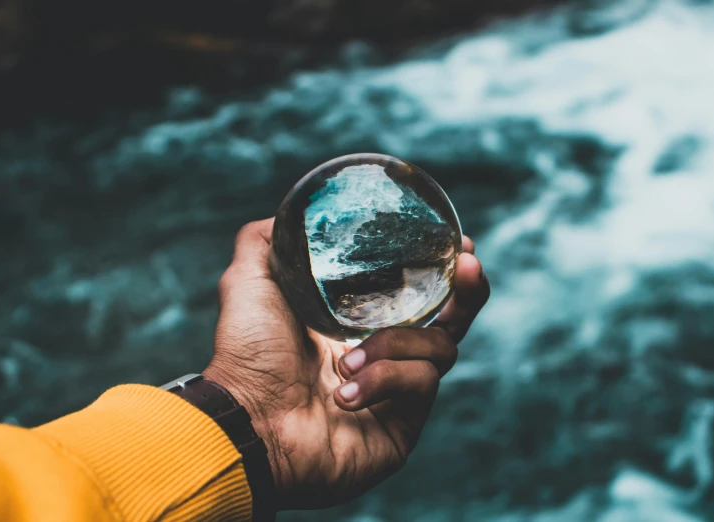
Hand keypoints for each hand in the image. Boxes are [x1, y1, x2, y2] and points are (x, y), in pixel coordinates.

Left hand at [203, 218, 489, 509]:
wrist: (247, 421)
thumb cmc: (246, 355)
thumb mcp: (250, 282)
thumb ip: (266, 241)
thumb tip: (290, 212)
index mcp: (357, 322)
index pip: (417, 292)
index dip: (442, 268)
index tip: (459, 242)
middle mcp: (385, 355)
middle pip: (452, 318)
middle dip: (466, 290)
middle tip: (467, 267)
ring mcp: (397, 392)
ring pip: (442, 347)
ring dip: (398, 341)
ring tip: (347, 358)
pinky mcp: (404, 423)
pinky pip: (422, 382)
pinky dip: (386, 378)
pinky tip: (346, 390)